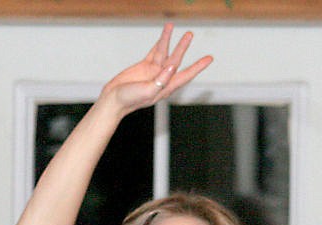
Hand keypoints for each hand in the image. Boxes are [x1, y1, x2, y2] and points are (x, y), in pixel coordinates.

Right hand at [98, 23, 212, 118]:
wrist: (112, 101)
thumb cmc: (129, 100)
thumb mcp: (147, 92)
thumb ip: (161, 80)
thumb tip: (172, 67)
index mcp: (165, 88)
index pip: (185, 75)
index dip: (197, 67)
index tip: (209, 59)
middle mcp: (161, 79)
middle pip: (175, 60)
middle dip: (182, 48)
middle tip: (189, 34)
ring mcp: (153, 72)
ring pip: (164, 53)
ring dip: (168, 40)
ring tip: (170, 26)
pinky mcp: (144, 67)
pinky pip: (154, 52)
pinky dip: (160, 43)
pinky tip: (164, 35)